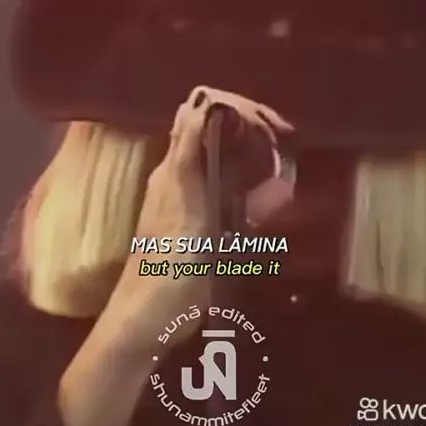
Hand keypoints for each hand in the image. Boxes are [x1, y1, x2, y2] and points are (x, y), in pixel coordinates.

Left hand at [60, 87, 290, 425]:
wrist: (142, 319)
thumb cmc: (172, 275)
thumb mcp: (205, 230)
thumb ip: (235, 198)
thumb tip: (269, 167)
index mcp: (176, 168)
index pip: (200, 109)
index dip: (237, 106)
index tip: (273, 126)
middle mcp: (173, 172)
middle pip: (206, 124)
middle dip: (247, 124)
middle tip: (282, 142)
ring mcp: (175, 191)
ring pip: (210, 149)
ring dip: (244, 147)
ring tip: (278, 162)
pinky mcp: (182, 212)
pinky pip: (211, 176)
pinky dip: (238, 173)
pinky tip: (261, 192)